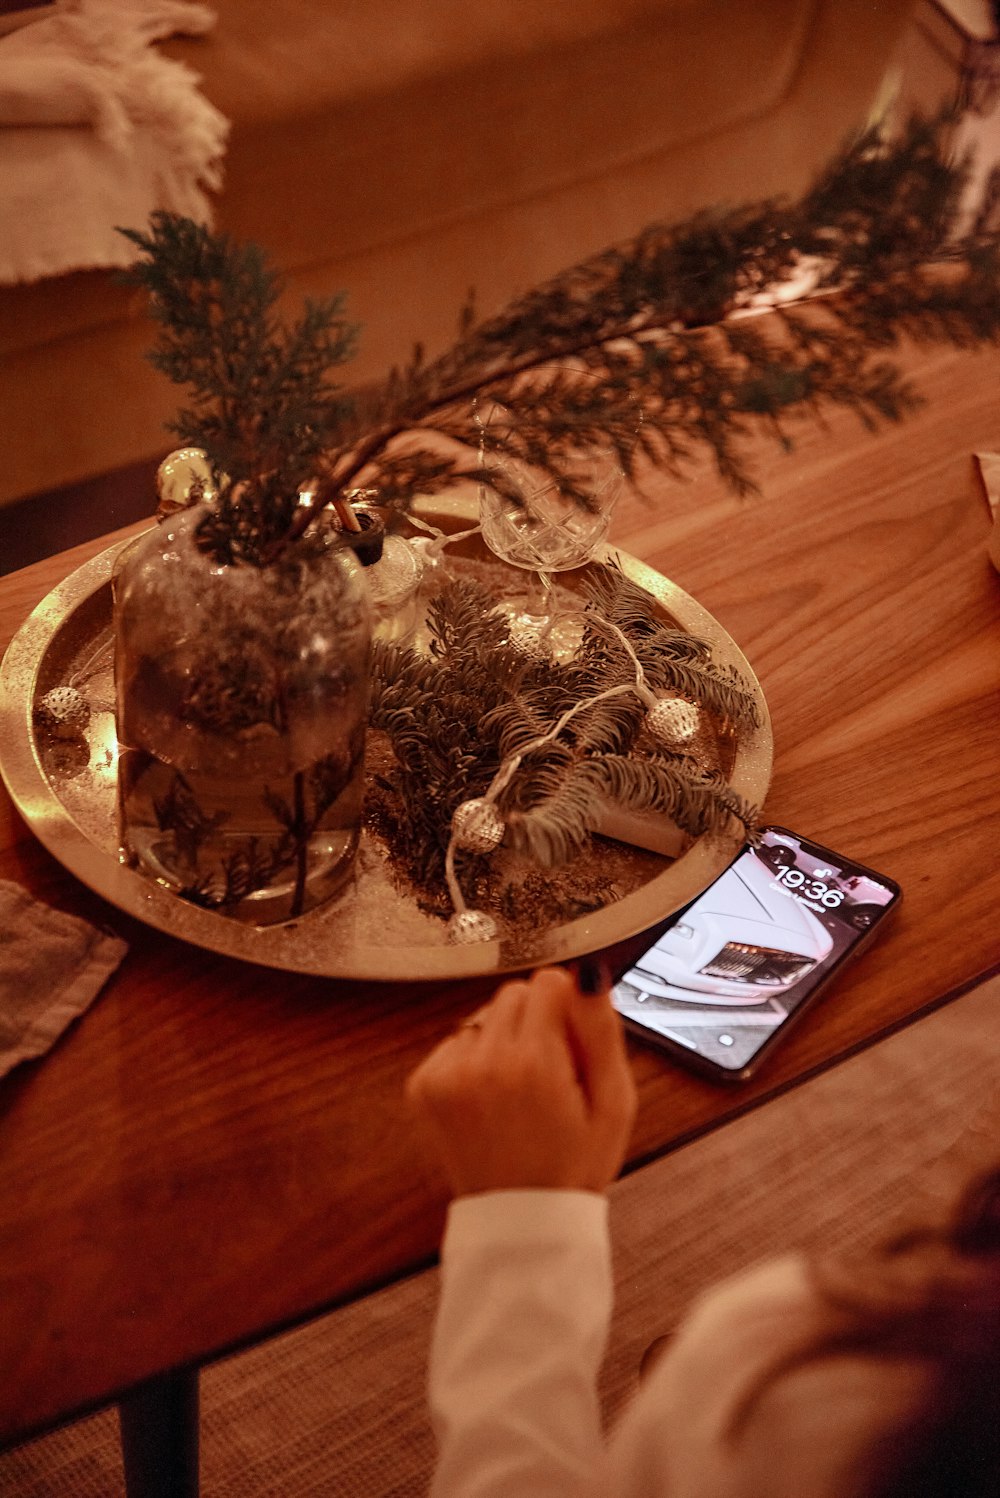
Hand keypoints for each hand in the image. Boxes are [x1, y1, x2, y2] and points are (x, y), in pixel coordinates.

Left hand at [406, 965, 636, 1196]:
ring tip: (520, 1092)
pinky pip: (457, 1041)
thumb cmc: (573, 1167)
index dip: (567, 1011)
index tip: (571, 1046)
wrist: (522, 1222)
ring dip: (504, 1040)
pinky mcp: (425, 1085)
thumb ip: (602, 1031)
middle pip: (515, 993)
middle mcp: (483, 1064)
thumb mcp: (614, 1103)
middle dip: (536, 1022)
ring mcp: (447, 1075)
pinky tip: (493, 1100)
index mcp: (533, 1064)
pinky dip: (475, 1061)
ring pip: (485, 1015)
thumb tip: (589, 975)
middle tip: (550, 1074)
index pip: (548, 981)